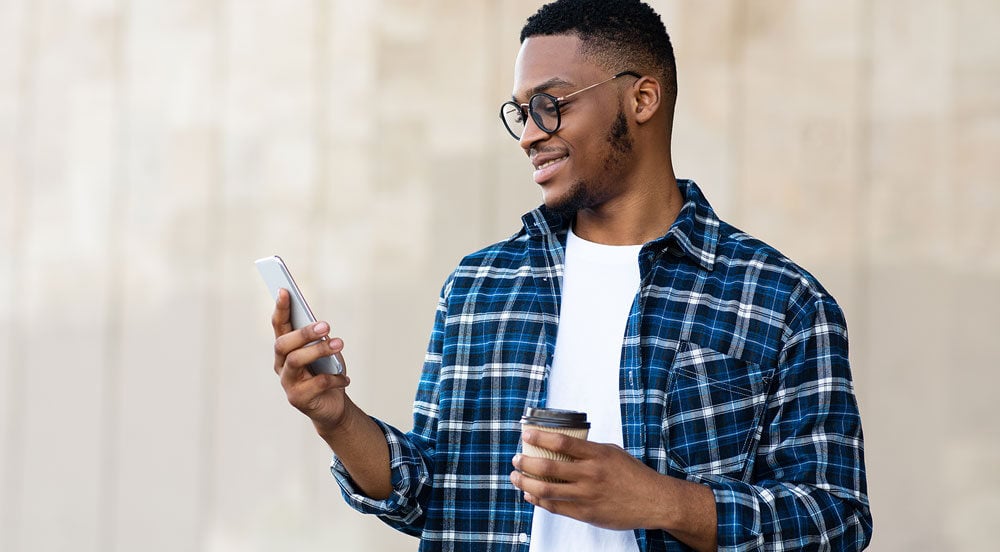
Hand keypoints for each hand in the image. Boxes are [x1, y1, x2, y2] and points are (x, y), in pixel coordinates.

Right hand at [271, 288, 350, 431]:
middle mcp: (281, 364)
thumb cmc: (327, 372)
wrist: (332, 405)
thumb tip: (319, 326)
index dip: (280, 308)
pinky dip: (334, 378)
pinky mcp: (298, 399)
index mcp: (285, 349)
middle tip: (326, 325)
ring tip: (340, 344)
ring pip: (296, 361)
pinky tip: (345, 378)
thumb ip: (318, 339)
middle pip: (284, 344)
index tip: (284, 290)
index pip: (278, 325)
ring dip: (319, 350)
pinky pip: (317, 383)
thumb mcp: (324, 351)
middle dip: (304, 332)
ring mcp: (287, 382)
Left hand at [510, 429, 668, 530]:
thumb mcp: (613, 453)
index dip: (540, 437)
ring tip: (516, 477)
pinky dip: (539, 501)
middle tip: (516, 459)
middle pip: (549, 466)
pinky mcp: (587, 513)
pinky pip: (556, 507)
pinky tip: (530, 495)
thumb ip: (589, 450)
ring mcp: (587, 495)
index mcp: (597, 455)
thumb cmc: (633, 475)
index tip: (526, 434)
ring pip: (547, 490)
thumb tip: (564, 445)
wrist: (654, 501)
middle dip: (526, 462)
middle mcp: (590, 474)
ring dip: (526, 483)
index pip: (562, 441)